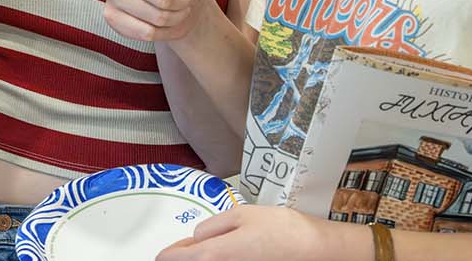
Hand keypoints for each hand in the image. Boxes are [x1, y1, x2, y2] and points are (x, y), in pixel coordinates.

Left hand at [157, 206, 366, 260]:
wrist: (311, 248)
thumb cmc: (281, 230)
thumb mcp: (241, 214)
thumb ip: (213, 225)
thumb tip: (197, 236)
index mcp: (216, 253)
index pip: (181, 258)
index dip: (169, 255)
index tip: (161, 255)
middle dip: (184, 257)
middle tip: (176, 251)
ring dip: (201, 258)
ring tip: (196, 249)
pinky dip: (216, 260)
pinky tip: (220, 252)